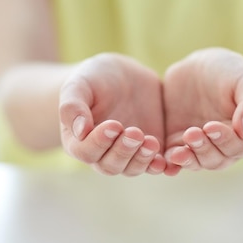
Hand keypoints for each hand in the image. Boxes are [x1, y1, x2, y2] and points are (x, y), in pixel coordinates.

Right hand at [59, 53, 165, 175]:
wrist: (122, 74)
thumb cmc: (92, 78)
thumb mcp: (78, 84)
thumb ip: (73, 106)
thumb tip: (80, 132)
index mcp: (79, 141)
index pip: (87, 152)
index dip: (99, 142)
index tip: (113, 125)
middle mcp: (103, 153)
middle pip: (111, 165)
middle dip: (124, 151)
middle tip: (135, 133)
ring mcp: (127, 153)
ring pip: (133, 168)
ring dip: (143, 159)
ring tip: (151, 142)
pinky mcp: (150, 149)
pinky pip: (155, 164)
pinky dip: (162, 166)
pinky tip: (169, 161)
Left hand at [162, 48, 242, 172]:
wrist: (201, 67)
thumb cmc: (231, 73)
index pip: (238, 147)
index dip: (225, 140)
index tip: (211, 126)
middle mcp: (224, 147)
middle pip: (216, 159)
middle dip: (203, 149)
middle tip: (192, 134)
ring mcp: (200, 146)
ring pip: (195, 162)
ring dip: (187, 159)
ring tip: (176, 151)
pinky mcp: (177, 142)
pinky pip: (173, 157)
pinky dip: (169, 162)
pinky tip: (161, 159)